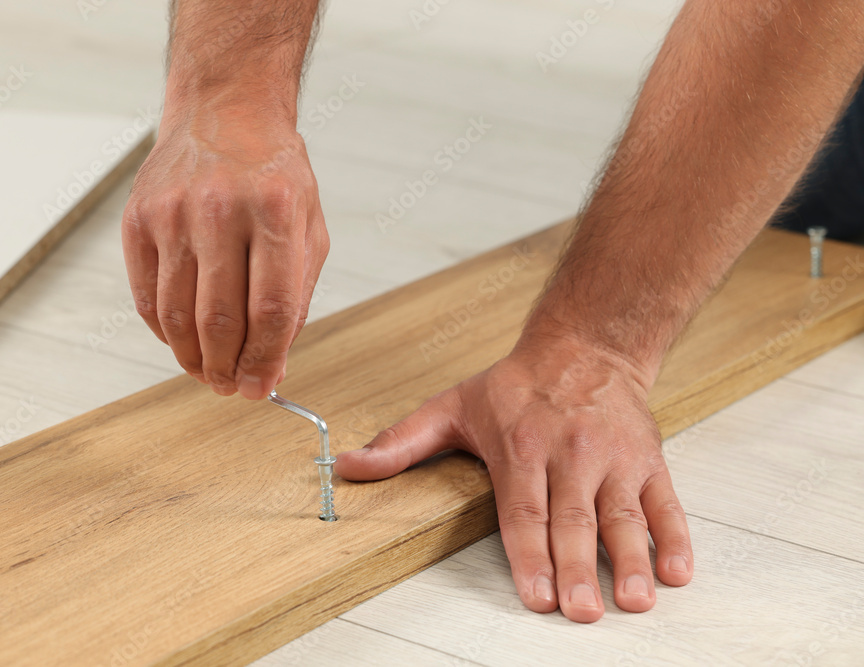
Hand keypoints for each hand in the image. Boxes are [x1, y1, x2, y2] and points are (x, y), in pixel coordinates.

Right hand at [122, 108, 328, 398]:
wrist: (224, 113)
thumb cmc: (273, 174)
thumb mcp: (309, 228)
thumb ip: (296, 297)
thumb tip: (272, 365)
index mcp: (276, 211)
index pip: (271, 309)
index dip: (265, 361)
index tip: (262, 388)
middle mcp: (220, 209)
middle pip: (219, 320)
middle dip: (227, 369)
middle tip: (232, 387)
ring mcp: (172, 213)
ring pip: (177, 315)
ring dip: (192, 359)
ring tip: (208, 372)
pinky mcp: (138, 219)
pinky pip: (146, 297)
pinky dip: (165, 332)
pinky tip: (182, 340)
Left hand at [335, 332, 692, 622]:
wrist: (585, 346)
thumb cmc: (516, 386)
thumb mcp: (451, 407)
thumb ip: (400, 443)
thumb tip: (346, 467)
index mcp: (521, 446)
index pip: (523, 510)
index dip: (529, 555)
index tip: (535, 595)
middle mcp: (570, 453)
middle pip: (573, 519)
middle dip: (579, 568)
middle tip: (583, 611)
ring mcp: (613, 458)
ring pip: (622, 514)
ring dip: (633, 559)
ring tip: (635, 599)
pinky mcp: (648, 460)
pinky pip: (665, 502)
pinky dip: (674, 536)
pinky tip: (677, 570)